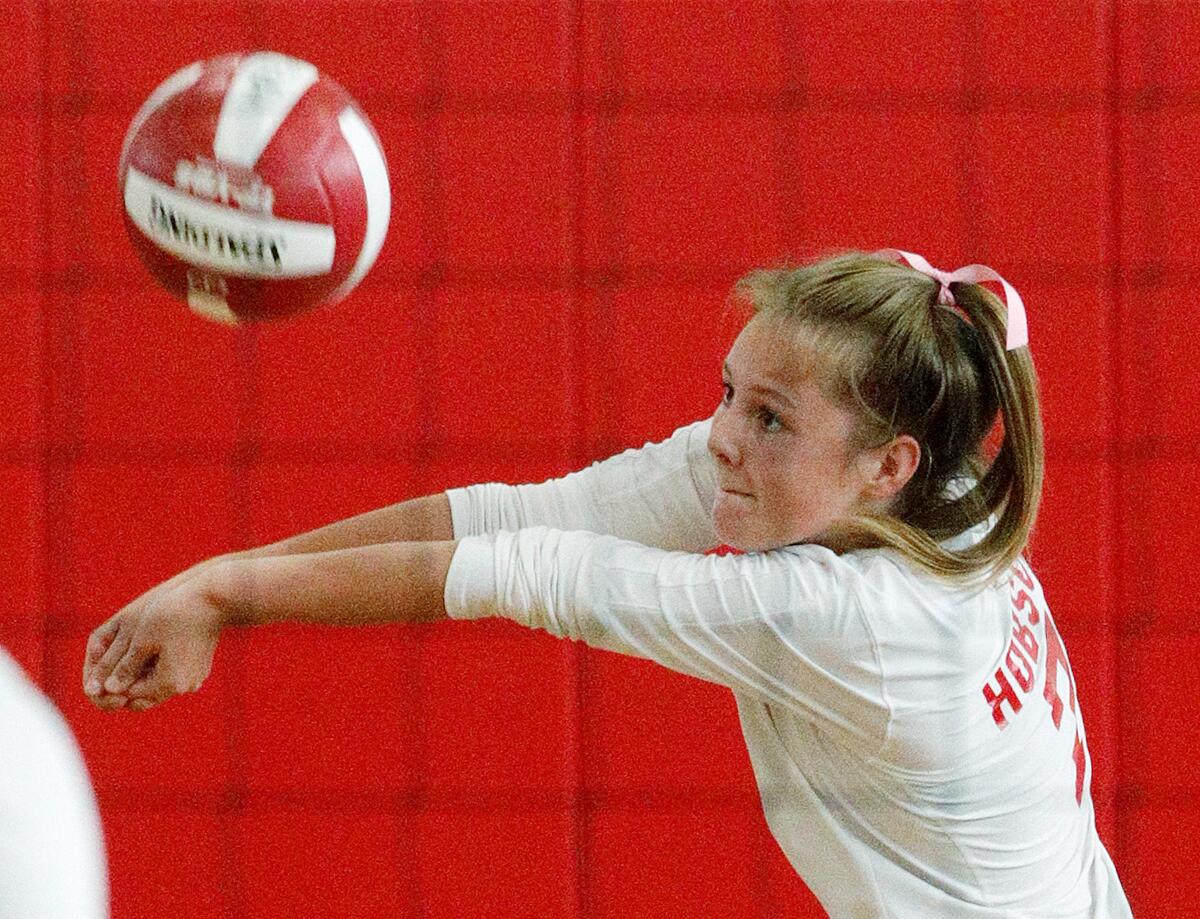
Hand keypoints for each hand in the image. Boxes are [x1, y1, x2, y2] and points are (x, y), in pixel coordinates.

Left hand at [82, 565, 226, 711]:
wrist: (216, 599)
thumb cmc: (176, 615)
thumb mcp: (143, 640)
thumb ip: (124, 668)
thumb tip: (108, 690)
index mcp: (170, 684)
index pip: (128, 694)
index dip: (110, 684)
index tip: (98, 670)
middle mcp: (184, 686)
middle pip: (143, 694)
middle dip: (124, 682)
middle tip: (108, 665)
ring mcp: (194, 677)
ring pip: (156, 684)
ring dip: (139, 674)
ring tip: (124, 655)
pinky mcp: (199, 667)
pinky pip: (171, 675)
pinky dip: (155, 667)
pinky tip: (146, 650)